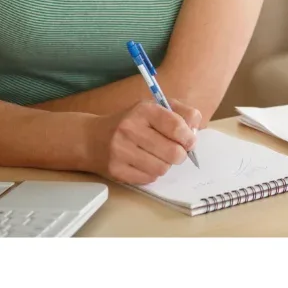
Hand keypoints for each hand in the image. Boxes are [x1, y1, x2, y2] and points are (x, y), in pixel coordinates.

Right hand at [85, 98, 201, 185]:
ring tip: (158, 156)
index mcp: (143, 110)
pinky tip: (144, 164)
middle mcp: (130, 129)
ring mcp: (121, 151)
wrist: (91, 138)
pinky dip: (152, 173)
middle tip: (176, 152)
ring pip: (162, 168)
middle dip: (180, 154)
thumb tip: (196, 128)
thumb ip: (180, 113)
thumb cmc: (130, 122)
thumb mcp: (153, 108)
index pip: (176, 126)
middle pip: (173, 152)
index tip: (190, 141)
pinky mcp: (116, 170)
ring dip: (165, 164)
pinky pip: (149, 179)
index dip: (189, 137)